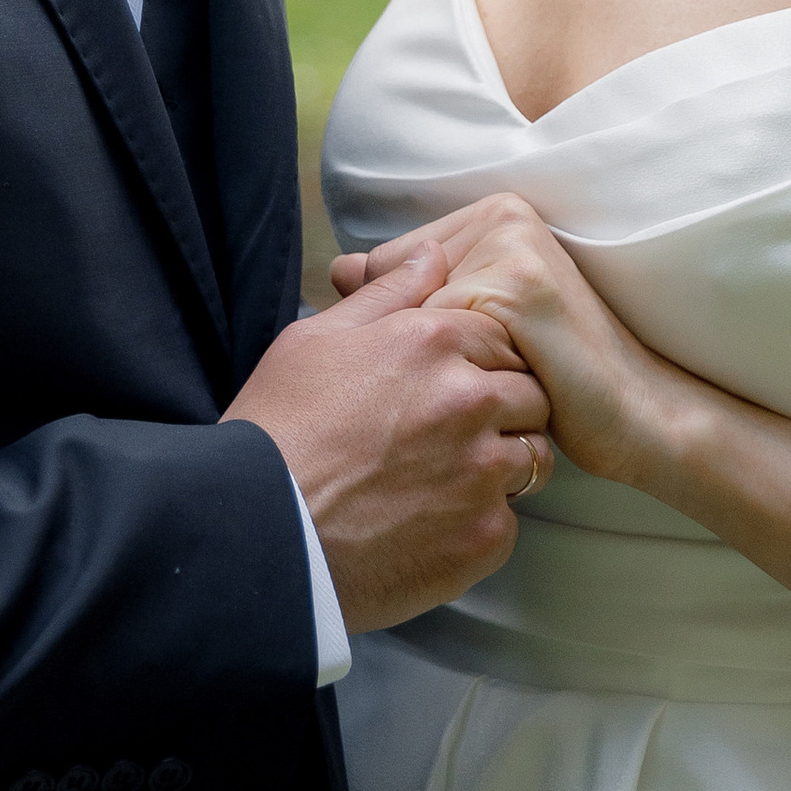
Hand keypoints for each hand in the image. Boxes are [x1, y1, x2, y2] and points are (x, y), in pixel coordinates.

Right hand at [226, 242, 554, 633]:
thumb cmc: (277, 431)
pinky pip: (509, 521)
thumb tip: (434, 253)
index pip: (503, 338)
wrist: (259, 534)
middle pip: (531, 396)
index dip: (482, 361)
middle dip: (504, 410)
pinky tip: (428, 525)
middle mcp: (471, 400)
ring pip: (531, 459)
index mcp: (434, 340)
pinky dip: (479, 523)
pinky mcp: (483, 537)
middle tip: (449, 435)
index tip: (453, 385)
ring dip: (499, 465)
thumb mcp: (316, 339)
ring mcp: (482, 473)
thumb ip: (387, 294)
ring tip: (441, 481)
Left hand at [332, 198, 683, 486]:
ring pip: (412, 314)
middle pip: (397, 287)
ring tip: (455, 401)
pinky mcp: (517, 287)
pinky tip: (470, 408)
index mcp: (493, 211)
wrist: (638, 412)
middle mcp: (502, 214)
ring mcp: (512, 246)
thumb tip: (336, 268)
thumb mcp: (483, 320)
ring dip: (421, 369)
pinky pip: (436, 336)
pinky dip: (442, 381)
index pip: (393, 264)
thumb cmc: (553, 375)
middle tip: (435, 390)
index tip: (417, 373)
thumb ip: (418, 291)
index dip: (392, 331)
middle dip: (401, 348)